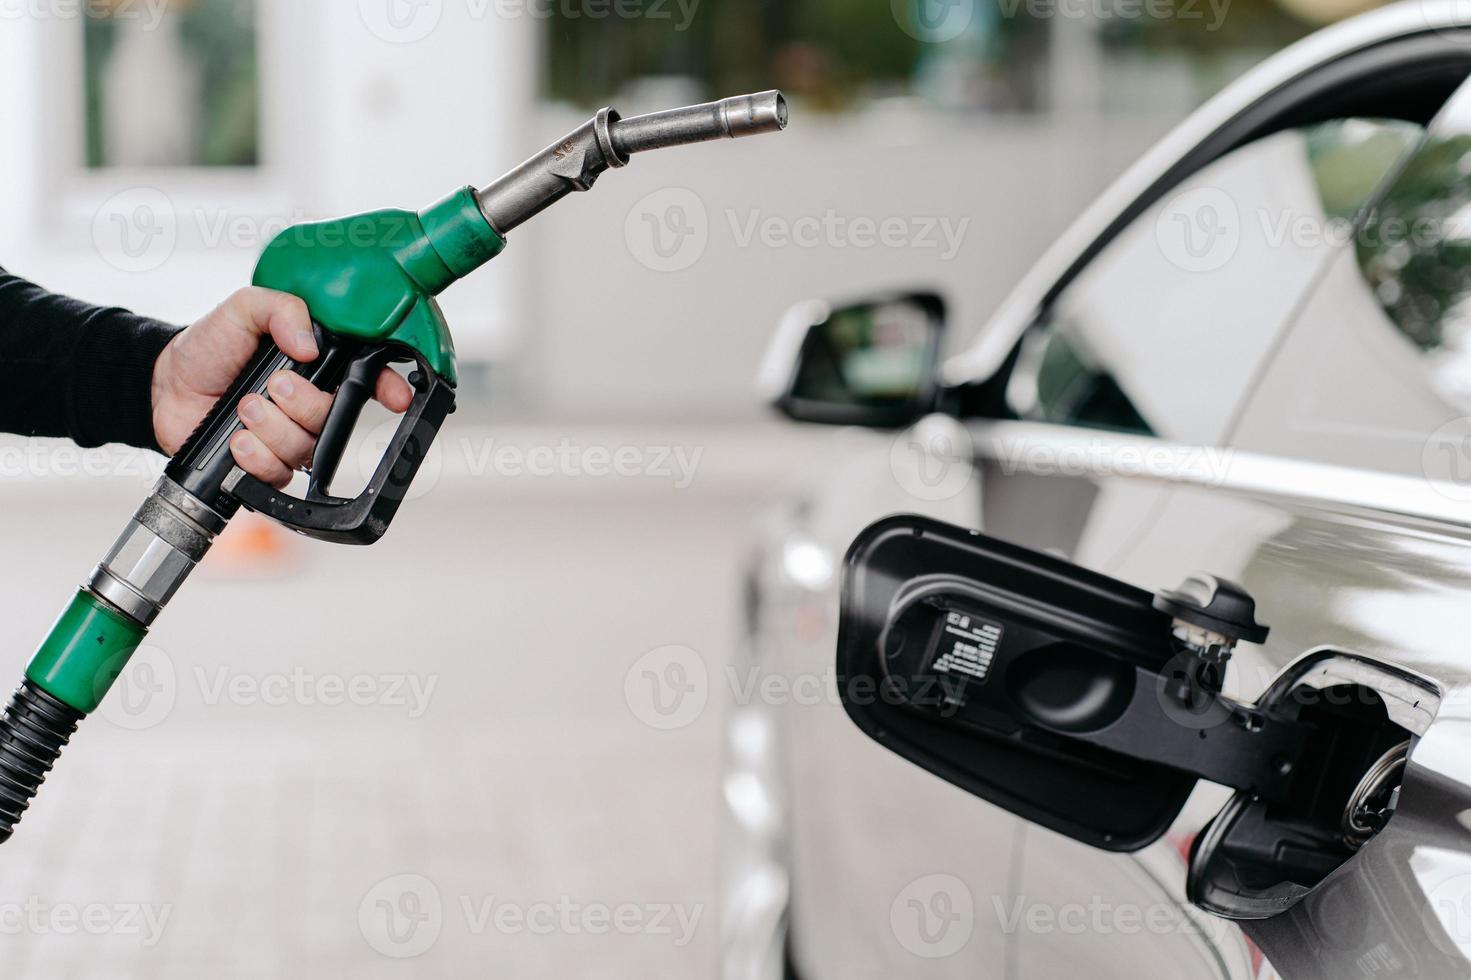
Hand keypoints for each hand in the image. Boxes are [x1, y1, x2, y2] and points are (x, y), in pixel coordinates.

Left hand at [151, 287, 413, 486]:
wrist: (164, 384)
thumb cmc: (207, 347)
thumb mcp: (242, 309)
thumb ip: (280, 309)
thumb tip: (309, 344)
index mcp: (315, 367)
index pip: (366, 379)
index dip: (388, 389)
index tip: (397, 397)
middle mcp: (308, 405)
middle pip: (334, 418)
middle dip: (304, 404)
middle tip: (273, 386)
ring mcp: (289, 437)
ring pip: (306, 448)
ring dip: (272, 429)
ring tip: (244, 408)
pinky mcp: (266, 465)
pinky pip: (280, 474)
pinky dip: (257, 457)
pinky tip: (238, 441)